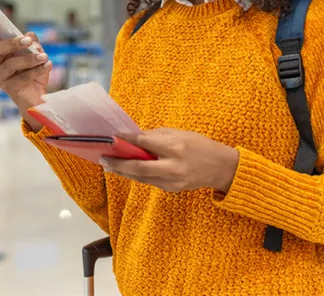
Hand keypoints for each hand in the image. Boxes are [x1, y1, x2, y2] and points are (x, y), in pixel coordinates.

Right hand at [0, 20, 50, 112]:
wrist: (37, 96)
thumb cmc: (33, 72)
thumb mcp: (35, 53)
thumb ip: (33, 42)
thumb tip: (30, 35)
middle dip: (12, 43)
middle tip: (28, 41)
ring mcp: (0, 77)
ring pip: (10, 64)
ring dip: (29, 59)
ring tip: (44, 56)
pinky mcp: (9, 88)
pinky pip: (23, 76)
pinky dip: (38, 70)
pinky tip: (47, 65)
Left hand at [101, 128, 239, 193]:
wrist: (220, 167)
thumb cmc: (199, 145)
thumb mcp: (179, 134)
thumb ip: (156, 136)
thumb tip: (134, 137)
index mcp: (175, 147)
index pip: (144, 143)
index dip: (126, 139)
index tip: (112, 137)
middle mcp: (172, 166)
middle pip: (138, 167)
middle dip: (118, 163)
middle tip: (103, 159)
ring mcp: (172, 181)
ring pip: (140, 177)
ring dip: (123, 171)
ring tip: (109, 165)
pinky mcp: (171, 189)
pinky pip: (149, 182)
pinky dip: (137, 176)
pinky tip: (126, 171)